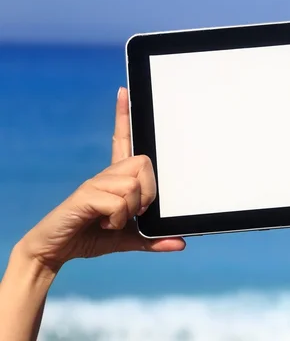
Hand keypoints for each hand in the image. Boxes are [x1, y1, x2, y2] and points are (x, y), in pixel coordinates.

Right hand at [17, 87, 184, 272]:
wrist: (54, 251)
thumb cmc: (88, 237)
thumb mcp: (128, 239)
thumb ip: (153, 238)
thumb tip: (181, 242)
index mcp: (115, 179)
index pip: (122, 140)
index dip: (123, 116)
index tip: (124, 92)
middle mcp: (105, 175)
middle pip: (143, 163)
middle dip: (149, 192)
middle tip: (136, 212)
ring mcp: (94, 182)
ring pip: (133, 185)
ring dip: (131, 211)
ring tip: (114, 221)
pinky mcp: (85, 195)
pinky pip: (118, 201)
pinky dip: (118, 219)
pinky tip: (104, 224)